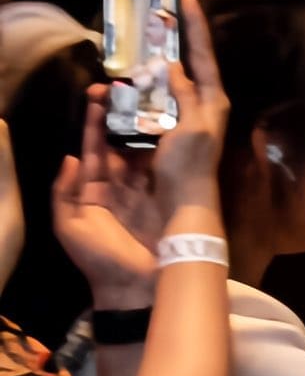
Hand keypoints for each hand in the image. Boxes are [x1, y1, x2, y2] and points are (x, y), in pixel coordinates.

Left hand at [51, 103, 159, 304]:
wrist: (134, 288)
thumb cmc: (97, 258)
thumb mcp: (69, 225)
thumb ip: (64, 191)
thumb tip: (73, 156)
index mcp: (92, 190)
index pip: (92, 148)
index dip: (93, 121)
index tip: (98, 92)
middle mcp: (119, 185)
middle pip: (118, 143)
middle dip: (120, 115)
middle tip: (128, 86)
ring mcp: (144, 189)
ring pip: (141, 149)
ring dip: (143, 125)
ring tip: (149, 98)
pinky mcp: (165, 196)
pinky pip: (162, 166)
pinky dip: (163, 146)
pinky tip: (168, 124)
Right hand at [150, 0, 226, 206]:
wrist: (186, 202)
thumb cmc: (191, 165)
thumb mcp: (192, 127)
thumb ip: (185, 94)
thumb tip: (173, 65)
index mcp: (213, 99)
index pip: (204, 55)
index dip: (196, 26)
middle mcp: (204, 103)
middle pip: (191, 61)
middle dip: (178, 36)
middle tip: (162, 11)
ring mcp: (188, 114)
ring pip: (173, 76)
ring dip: (159, 58)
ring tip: (144, 36)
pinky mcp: (172, 126)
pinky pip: (160, 95)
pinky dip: (148, 82)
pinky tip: (134, 74)